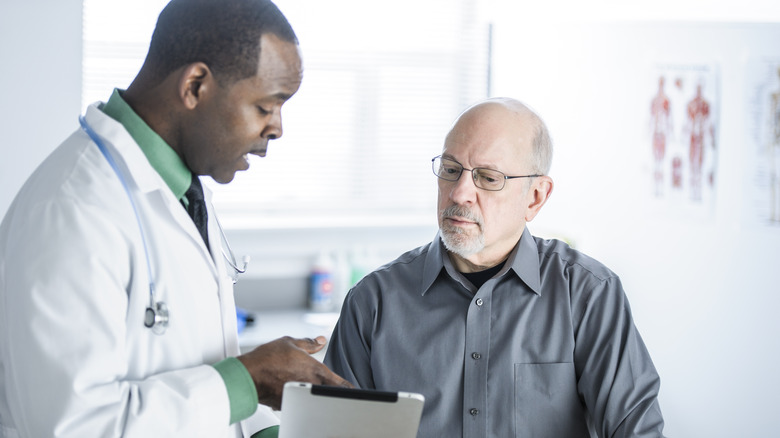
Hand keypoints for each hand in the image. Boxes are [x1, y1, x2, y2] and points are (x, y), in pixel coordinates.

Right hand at [237, 336, 352, 409]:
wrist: (248, 376)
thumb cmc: (267, 359)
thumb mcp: (290, 343)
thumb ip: (309, 343)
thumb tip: (321, 340)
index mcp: (317, 371)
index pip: (342, 385)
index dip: (350, 388)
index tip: (353, 390)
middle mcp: (311, 386)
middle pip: (331, 394)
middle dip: (332, 391)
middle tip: (334, 389)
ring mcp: (300, 398)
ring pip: (315, 399)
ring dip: (315, 395)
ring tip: (308, 387)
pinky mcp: (288, 405)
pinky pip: (299, 403)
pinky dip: (299, 398)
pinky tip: (291, 390)